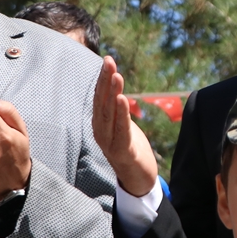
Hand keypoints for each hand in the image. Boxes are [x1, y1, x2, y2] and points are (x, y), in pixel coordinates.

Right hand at [93, 56, 158, 196]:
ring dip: (112, 93)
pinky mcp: (122, 150)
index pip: (100, 96)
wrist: (137, 178)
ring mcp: (109, 141)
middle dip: (105, 80)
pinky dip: (121, 113)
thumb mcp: (122, 125)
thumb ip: (118, 110)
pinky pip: (121, 129)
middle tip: (109, 61)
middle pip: (101, 101)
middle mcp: (101, 130)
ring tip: (116, 75)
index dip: (102, 78)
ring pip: (109, 113)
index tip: (108, 59)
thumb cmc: (130, 149)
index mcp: (100, 123)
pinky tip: (123, 99)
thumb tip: (117, 89)